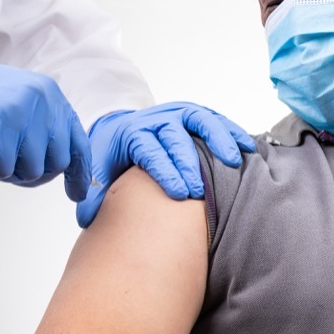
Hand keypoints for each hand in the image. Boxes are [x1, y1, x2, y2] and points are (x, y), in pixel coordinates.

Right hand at [0, 24, 90, 199]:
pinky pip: (1, 170)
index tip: (77, 193)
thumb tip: (60, 164)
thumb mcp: (16, 101)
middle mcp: (41, 101)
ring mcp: (19, 113)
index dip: (79, 172)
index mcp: (49, 94)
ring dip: (6, 170)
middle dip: (32, 174)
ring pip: (30, 171)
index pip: (77, 142)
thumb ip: (41, 126)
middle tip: (6, 164)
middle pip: (56, 164)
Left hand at [75, 102, 255, 227]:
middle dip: (189, 164)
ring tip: (233, 160)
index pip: (150, 151)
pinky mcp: (194, 115)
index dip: (166, 171)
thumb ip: (92, 193)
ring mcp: (177, 114)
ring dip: (218, 139)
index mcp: (133, 133)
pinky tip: (247, 147)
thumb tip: (86, 218)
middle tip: (199, 190)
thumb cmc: (113, 153)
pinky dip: (231, 131)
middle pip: (176, 139)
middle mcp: (157, 120)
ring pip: (200, 120)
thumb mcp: (98, 168)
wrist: (119, 127)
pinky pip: (215, 119)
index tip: (179, 193)